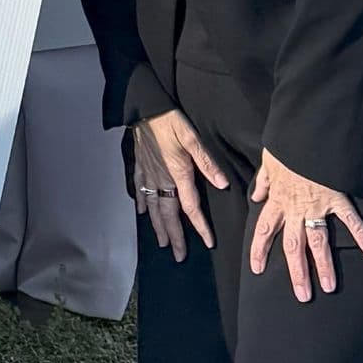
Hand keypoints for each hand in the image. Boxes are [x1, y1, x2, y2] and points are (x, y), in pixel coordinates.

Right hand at [134, 107, 231, 260]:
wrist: (144, 108)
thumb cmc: (170, 121)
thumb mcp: (192, 138)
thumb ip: (207, 162)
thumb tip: (222, 185)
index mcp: (178, 174)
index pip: (191, 207)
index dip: (200, 226)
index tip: (208, 242)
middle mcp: (161, 178)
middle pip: (168, 214)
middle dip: (174, 236)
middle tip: (178, 255)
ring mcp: (148, 173)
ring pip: (152, 206)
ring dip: (158, 226)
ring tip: (162, 242)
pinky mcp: (140, 165)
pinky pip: (140, 189)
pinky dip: (142, 203)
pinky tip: (143, 212)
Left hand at [250, 149, 362, 301]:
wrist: (305, 132)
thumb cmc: (286, 146)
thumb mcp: (268, 161)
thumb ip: (263, 181)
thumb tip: (256, 195)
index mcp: (277, 199)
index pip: (264, 230)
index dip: (259, 250)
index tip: (257, 270)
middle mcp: (295, 206)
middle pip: (293, 245)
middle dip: (296, 272)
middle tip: (302, 296)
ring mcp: (317, 204)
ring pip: (319, 240)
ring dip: (324, 265)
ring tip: (329, 287)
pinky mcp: (337, 197)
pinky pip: (350, 218)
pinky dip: (361, 233)